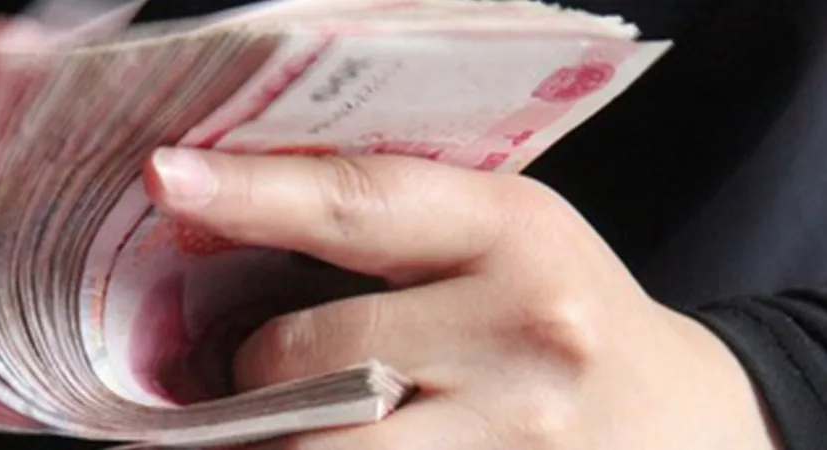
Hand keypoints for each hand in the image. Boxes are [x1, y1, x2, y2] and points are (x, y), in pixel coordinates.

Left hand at [143, 147, 780, 448]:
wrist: (678, 418)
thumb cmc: (561, 311)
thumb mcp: (500, 235)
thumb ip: (388, 230)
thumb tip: (222, 231)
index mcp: (514, 234)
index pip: (358, 203)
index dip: (251, 193)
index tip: (169, 181)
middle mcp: (523, 334)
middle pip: (314, 353)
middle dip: (254, 366)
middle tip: (252, 364)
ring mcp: (513, 436)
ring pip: (321, 445)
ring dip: (275, 433)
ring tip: (286, 411)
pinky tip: (331, 436)